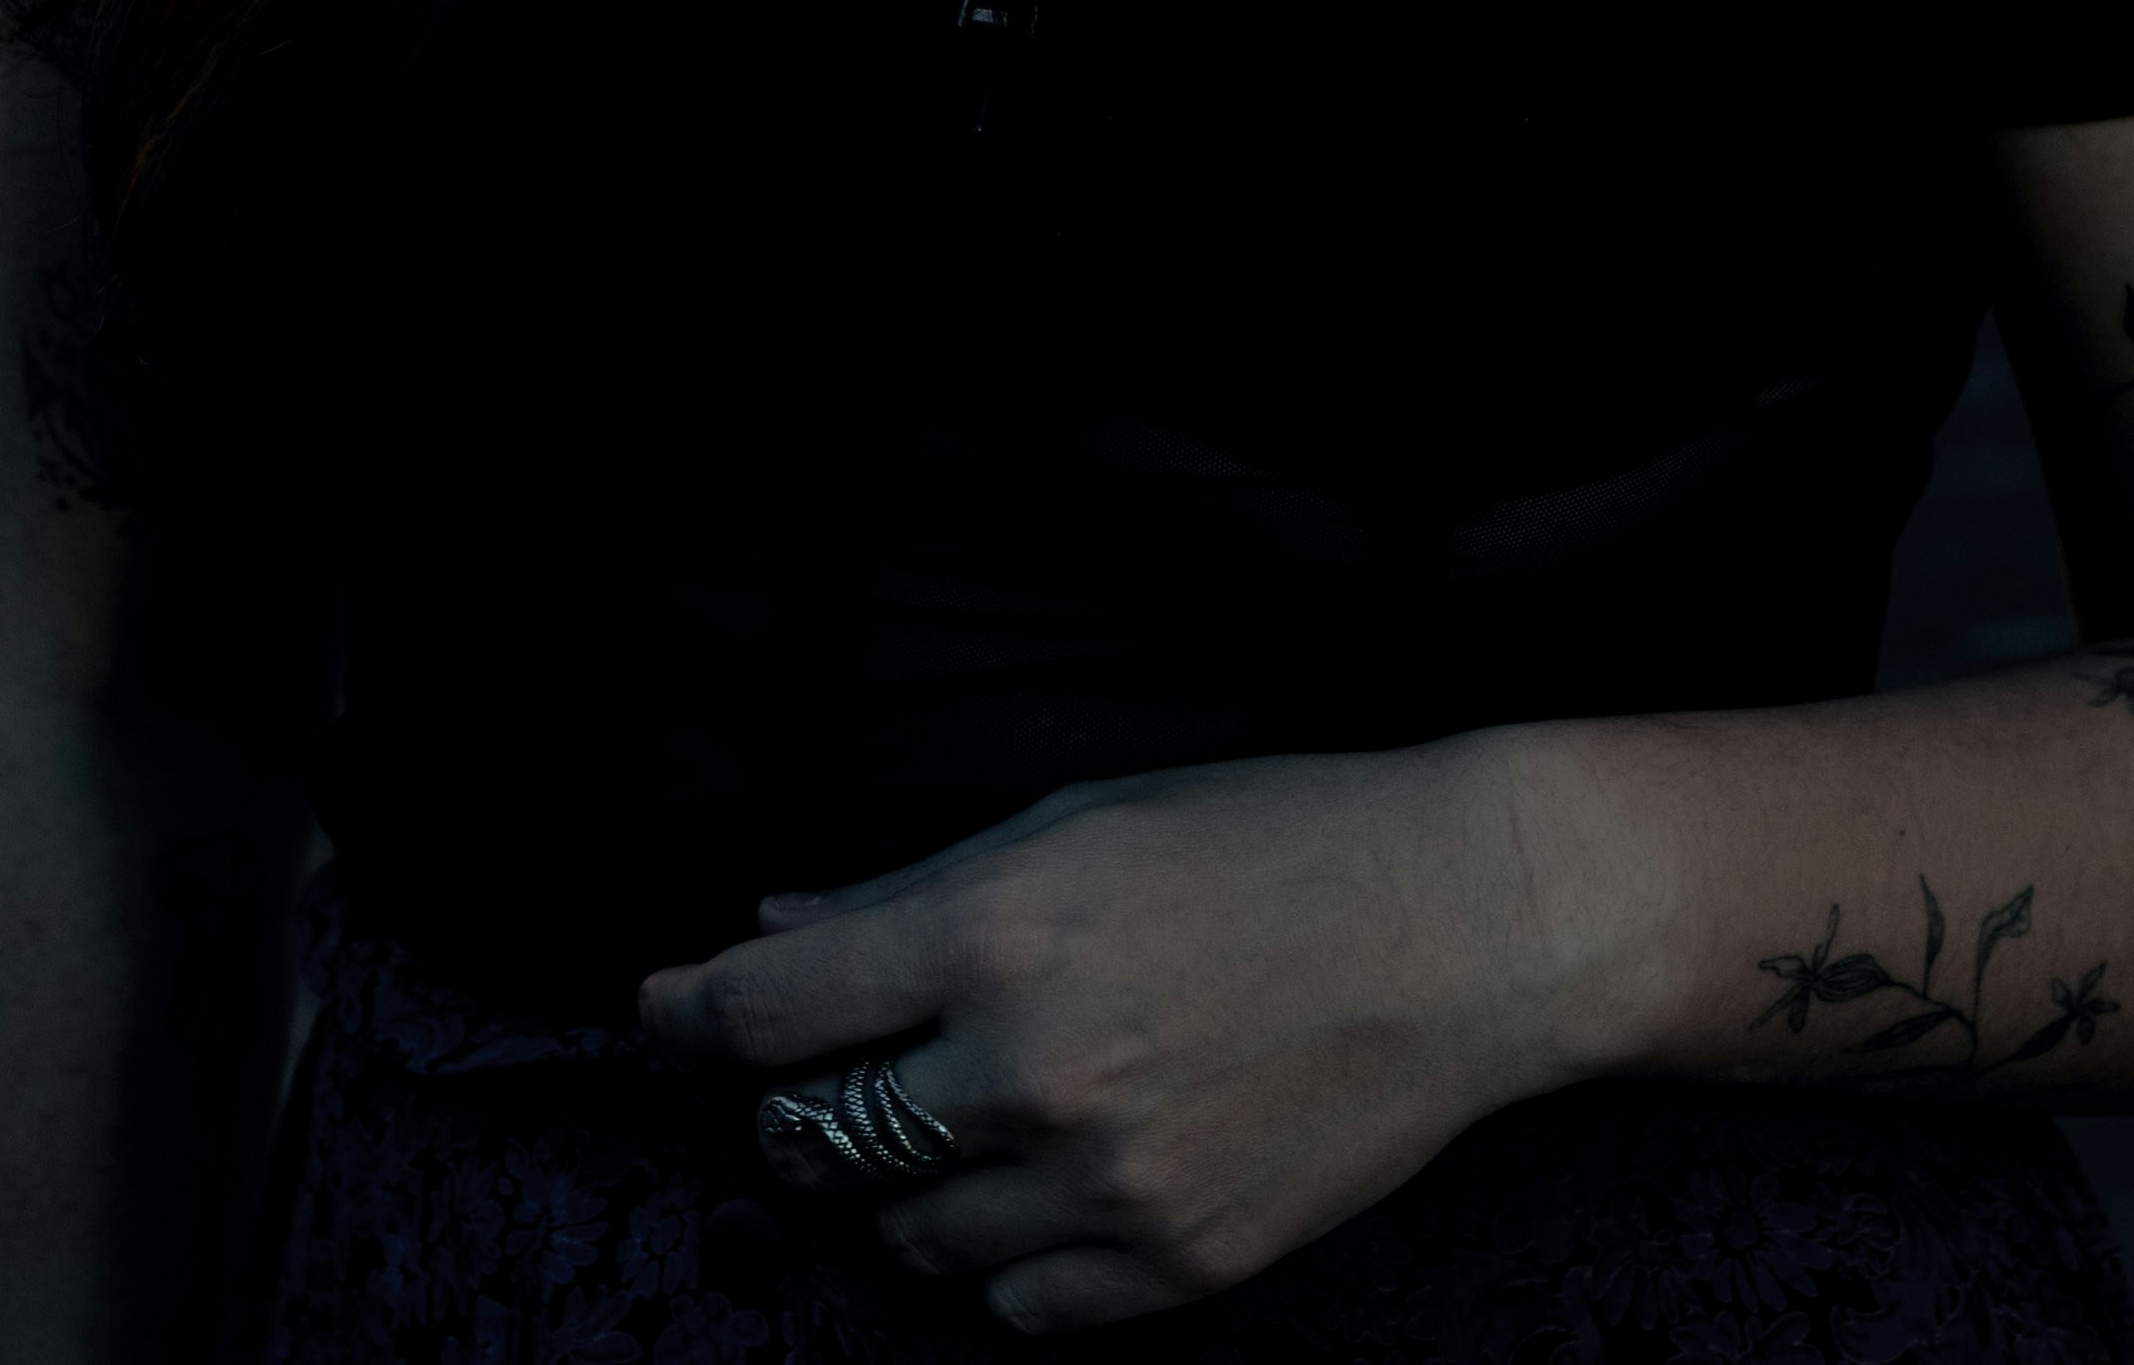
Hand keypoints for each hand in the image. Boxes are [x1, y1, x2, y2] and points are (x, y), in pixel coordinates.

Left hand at [634, 735, 1619, 1331]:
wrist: (1465, 930)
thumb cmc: (1269, 844)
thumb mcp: (1071, 825)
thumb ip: (906, 896)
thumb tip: (773, 933)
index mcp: (995, 936)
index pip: (767, 1018)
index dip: (692, 1018)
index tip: (668, 1015)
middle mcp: (1033, 1071)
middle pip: (815, 1145)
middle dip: (803, 1113)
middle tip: (845, 1077)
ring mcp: (1108, 1184)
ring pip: (909, 1239)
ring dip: (910, 1189)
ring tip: (975, 1124)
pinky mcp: (1178, 1265)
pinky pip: (1019, 1309)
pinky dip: (1012, 1259)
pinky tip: (1054, 1188)